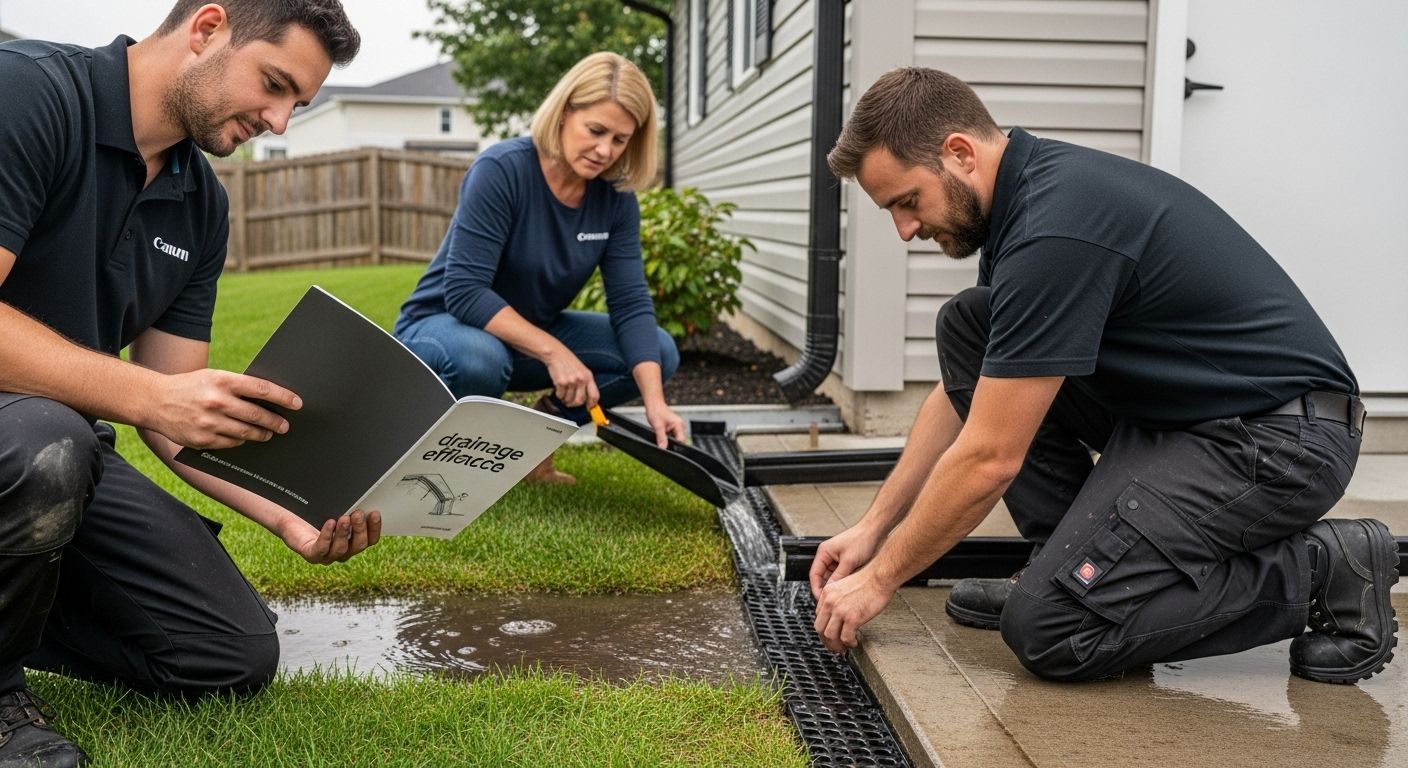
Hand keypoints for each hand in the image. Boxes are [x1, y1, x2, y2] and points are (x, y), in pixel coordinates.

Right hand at [153, 369, 300, 448]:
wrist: (155, 400)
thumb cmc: (191, 386)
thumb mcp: (213, 377)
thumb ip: (238, 386)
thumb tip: (270, 399)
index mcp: (222, 380)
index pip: (262, 389)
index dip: (283, 398)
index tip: (298, 403)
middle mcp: (216, 401)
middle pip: (257, 415)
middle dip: (276, 422)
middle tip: (285, 426)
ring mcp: (209, 423)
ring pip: (246, 433)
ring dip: (262, 434)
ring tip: (269, 433)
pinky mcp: (202, 440)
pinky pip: (231, 443)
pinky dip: (241, 441)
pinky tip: (245, 438)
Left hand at [282, 509, 381, 564]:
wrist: (289, 516)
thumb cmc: (315, 512)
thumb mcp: (336, 508)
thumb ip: (350, 507)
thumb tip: (364, 497)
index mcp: (352, 541)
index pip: (370, 539)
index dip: (375, 528)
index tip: (375, 513)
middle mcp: (342, 551)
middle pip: (358, 545)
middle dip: (360, 529)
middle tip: (358, 513)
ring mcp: (327, 555)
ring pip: (341, 550)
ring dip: (344, 533)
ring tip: (344, 517)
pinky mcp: (311, 555)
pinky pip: (321, 549)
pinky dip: (327, 536)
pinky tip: (329, 523)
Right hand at [544, 349, 599, 408]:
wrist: (556, 354)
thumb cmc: (569, 362)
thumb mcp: (582, 370)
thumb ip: (586, 383)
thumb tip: (588, 398)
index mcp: (588, 377)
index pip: (594, 395)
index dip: (592, 404)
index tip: (589, 408)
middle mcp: (581, 379)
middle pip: (580, 400)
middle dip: (575, 404)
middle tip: (571, 403)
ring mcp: (571, 381)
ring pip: (569, 399)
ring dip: (566, 399)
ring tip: (564, 393)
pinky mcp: (561, 383)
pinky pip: (560, 396)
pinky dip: (559, 395)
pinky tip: (559, 389)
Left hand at [643, 401, 686, 447]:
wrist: (653, 405)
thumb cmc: (656, 410)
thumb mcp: (658, 426)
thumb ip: (661, 438)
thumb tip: (663, 447)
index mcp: (679, 425)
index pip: (681, 440)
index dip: (674, 446)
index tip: (667, 447)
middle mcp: (679, 426)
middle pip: (678, 441)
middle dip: (670, 443)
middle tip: (662, 439)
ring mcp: (676, 427)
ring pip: (674, 439)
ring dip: (667, 439)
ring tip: (661, 432)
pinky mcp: (672, 428)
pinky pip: (671, 436)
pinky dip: (666, 437)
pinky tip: (661, 433)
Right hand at [808, 524, 883, 600]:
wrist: (875, 531)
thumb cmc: (861, 539)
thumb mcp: (849, 561)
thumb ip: (838, 576)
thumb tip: (831, 590)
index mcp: (824, 552)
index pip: (814, 574)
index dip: (816, 588)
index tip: (821, 599)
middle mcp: (828, 556)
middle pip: (822, 577)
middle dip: (826, 589)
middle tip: (832, 601)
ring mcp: (836, 559)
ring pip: (832, 577)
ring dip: (836, 586)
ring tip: (841, 597)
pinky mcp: (845, 562)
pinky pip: (840, 575)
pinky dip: (843, 582)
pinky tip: (848, 589)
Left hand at [813, 568, 895, 652]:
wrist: (880, 577)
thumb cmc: (868, 580)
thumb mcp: (844, 586)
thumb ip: (837, 599)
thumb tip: (838, 615)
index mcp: (827, 593)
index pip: (819, 616)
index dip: (824, 628)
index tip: (830, 634)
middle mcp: (830, 602)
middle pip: (820, 628)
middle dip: (826, 640)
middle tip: (835, 646)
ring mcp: (840, 610)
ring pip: (829, 635)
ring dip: (836, 645)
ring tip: (844, 648)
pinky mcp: (852, 618)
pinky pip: (845, 638)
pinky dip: (849, 643)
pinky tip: (854, 642)